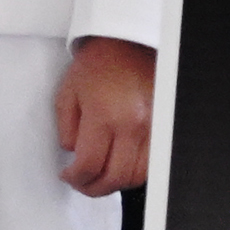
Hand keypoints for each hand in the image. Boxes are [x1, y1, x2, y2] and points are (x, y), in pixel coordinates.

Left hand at [54, 36, 155, 196]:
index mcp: (105, 114)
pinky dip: (134, 173)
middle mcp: (133, 124)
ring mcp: (152, 127)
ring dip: (115, 183)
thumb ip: (66, 128)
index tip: (68, 176)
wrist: (128, 42)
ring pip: (136, 176)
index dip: (75, 178)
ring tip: (99, 177)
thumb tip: (73, 154)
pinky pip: (151, 164)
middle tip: (82, 183)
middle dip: (93, 188)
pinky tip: (120, 167)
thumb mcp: (68, 93)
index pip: (89, 165)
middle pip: (115, 177)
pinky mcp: (162, 126)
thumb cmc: (98, 63)